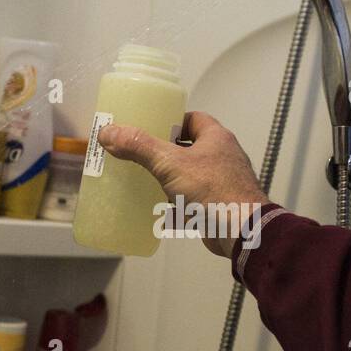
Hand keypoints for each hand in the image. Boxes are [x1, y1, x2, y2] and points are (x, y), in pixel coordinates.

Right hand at [96, 111, 270, 257]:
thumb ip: (139, 146)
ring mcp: (223, 182)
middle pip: (188, 147)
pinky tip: (159, 206)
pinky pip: (194, 198)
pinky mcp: (218, 204)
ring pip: (190, 174)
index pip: (192, 119)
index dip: (171, 121)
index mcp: (216, 138)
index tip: (150, 127)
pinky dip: (178, 201)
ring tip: (145, 179)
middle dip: (164, 152)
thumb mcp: (170, 163)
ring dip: (170, 178)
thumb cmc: (214, 191)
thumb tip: (109, 132)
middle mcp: (223, 156)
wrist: (241, 231)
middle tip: (141, 155)